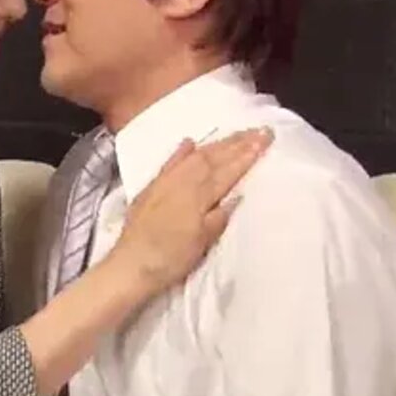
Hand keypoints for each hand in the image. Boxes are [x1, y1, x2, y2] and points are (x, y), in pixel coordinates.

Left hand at [105, 127, 272, 298]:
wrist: (130, 265)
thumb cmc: (170, 259)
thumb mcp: (202, 243)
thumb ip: (219, 217)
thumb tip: (237, 195)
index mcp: (198, 197)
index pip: (228, 170)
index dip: (247, 155)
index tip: (265, 138)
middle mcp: (181, 183)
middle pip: (213, 157)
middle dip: (238, 143)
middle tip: (259, 130)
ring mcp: (165, 183)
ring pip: (195, 156)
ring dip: (217, 143)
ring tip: (236, 134)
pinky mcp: (151, 188)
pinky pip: (169, 163)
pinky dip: (181, 151)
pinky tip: (190, 142)